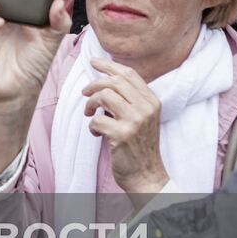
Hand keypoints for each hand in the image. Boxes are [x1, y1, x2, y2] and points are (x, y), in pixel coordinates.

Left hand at [83, 59, 169, 194]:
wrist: (147, 175)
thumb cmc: (139, 145)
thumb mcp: (142, 118)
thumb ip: (130, 100)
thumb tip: (104, 81)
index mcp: (152, 101)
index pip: (129, 74)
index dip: (109, 65)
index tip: (93, 62)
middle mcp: (146, 108)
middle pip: (114, 81)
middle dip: (94, 84)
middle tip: (84, 93)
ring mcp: (135, 121)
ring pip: (104, 96)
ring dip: (90, 104)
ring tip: (89, 114)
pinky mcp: (122, 135)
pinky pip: (97, 120)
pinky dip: (91, 126)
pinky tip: (95, 133)